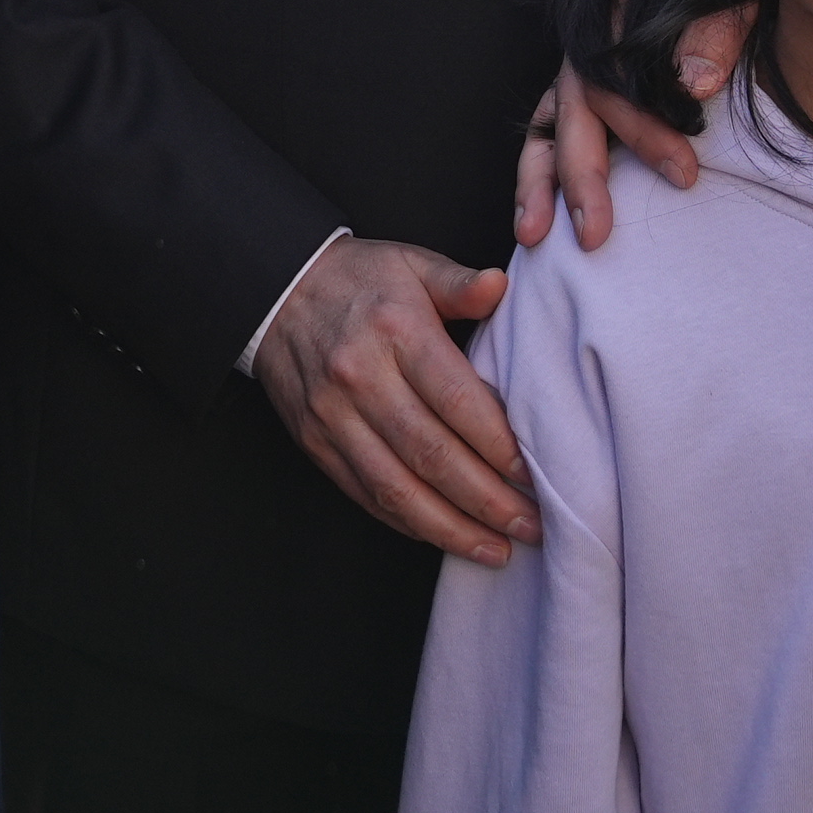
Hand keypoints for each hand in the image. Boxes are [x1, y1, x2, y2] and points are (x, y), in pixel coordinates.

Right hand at [255, 238, 535, 565]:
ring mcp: (333, 416)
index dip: (498, 445)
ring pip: (397, 488)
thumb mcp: (413, 263)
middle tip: (531, 526)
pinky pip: (365, 494)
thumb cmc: (360, 280)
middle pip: (432, 454)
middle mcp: (361, 377)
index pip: (456, 400)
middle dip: (486, 500)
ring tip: (496, 549)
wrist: (278, 292)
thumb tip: (500, 286)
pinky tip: (444, 535)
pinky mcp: (315, 443)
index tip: (535, 475)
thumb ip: (460, 282)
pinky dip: (408, 522)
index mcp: (395, 330)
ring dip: (450, 528)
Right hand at [512, 25, 743, 250]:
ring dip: (538, 184)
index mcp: (621, 18)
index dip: (646, 132)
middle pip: (578, 112)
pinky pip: (545, 139)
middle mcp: (590, 51)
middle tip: (594, 233)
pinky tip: (533, 224)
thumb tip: (697, 83)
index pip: (621, 81)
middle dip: (584, 177)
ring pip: (548, 129)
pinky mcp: (575, 102)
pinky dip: (537, 180)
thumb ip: (714, 34)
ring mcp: (578, 77)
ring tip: (533, 235)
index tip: (684, 175)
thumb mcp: (728, 1)